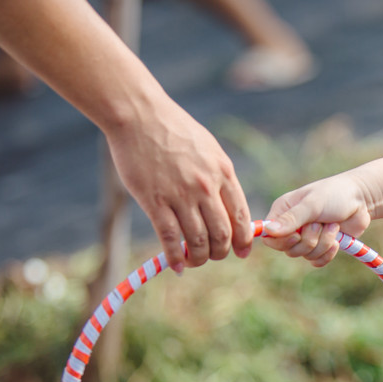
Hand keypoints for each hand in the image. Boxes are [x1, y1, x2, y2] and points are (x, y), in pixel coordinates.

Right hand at [105, 102, 251, 271]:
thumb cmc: (173, 129)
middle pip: (222, 234)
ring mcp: (180, 196)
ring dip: (198, 258)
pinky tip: (176, 266)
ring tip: (194, 262)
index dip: (243, 240)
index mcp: (223, 172)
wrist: (139, 115)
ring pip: (198, 241)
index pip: (240, 216)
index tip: (242, 252)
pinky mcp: (155, 202)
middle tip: (213, 256)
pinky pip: (170, 239)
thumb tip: (225, 204)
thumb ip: (218, 176)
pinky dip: (175, 257)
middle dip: (220, 252)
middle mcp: (206, 187)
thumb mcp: (208, 148)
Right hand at [262, 172, 372, 266]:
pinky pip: (317, 261)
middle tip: (320, 224)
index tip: (296, 235)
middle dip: (309, 240)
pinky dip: (328, 253)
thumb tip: (268, 231)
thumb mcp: (312, 204)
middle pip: (288, 249)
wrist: (362, 199)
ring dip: (323, 243)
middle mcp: (292, 226)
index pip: (270, 237)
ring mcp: (306, 237)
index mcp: (283, 211)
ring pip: (305, 255)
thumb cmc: (335, 194)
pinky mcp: (321, 246)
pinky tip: (337, 241)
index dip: (281, 241)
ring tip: (333, 226)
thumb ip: (291, 218)